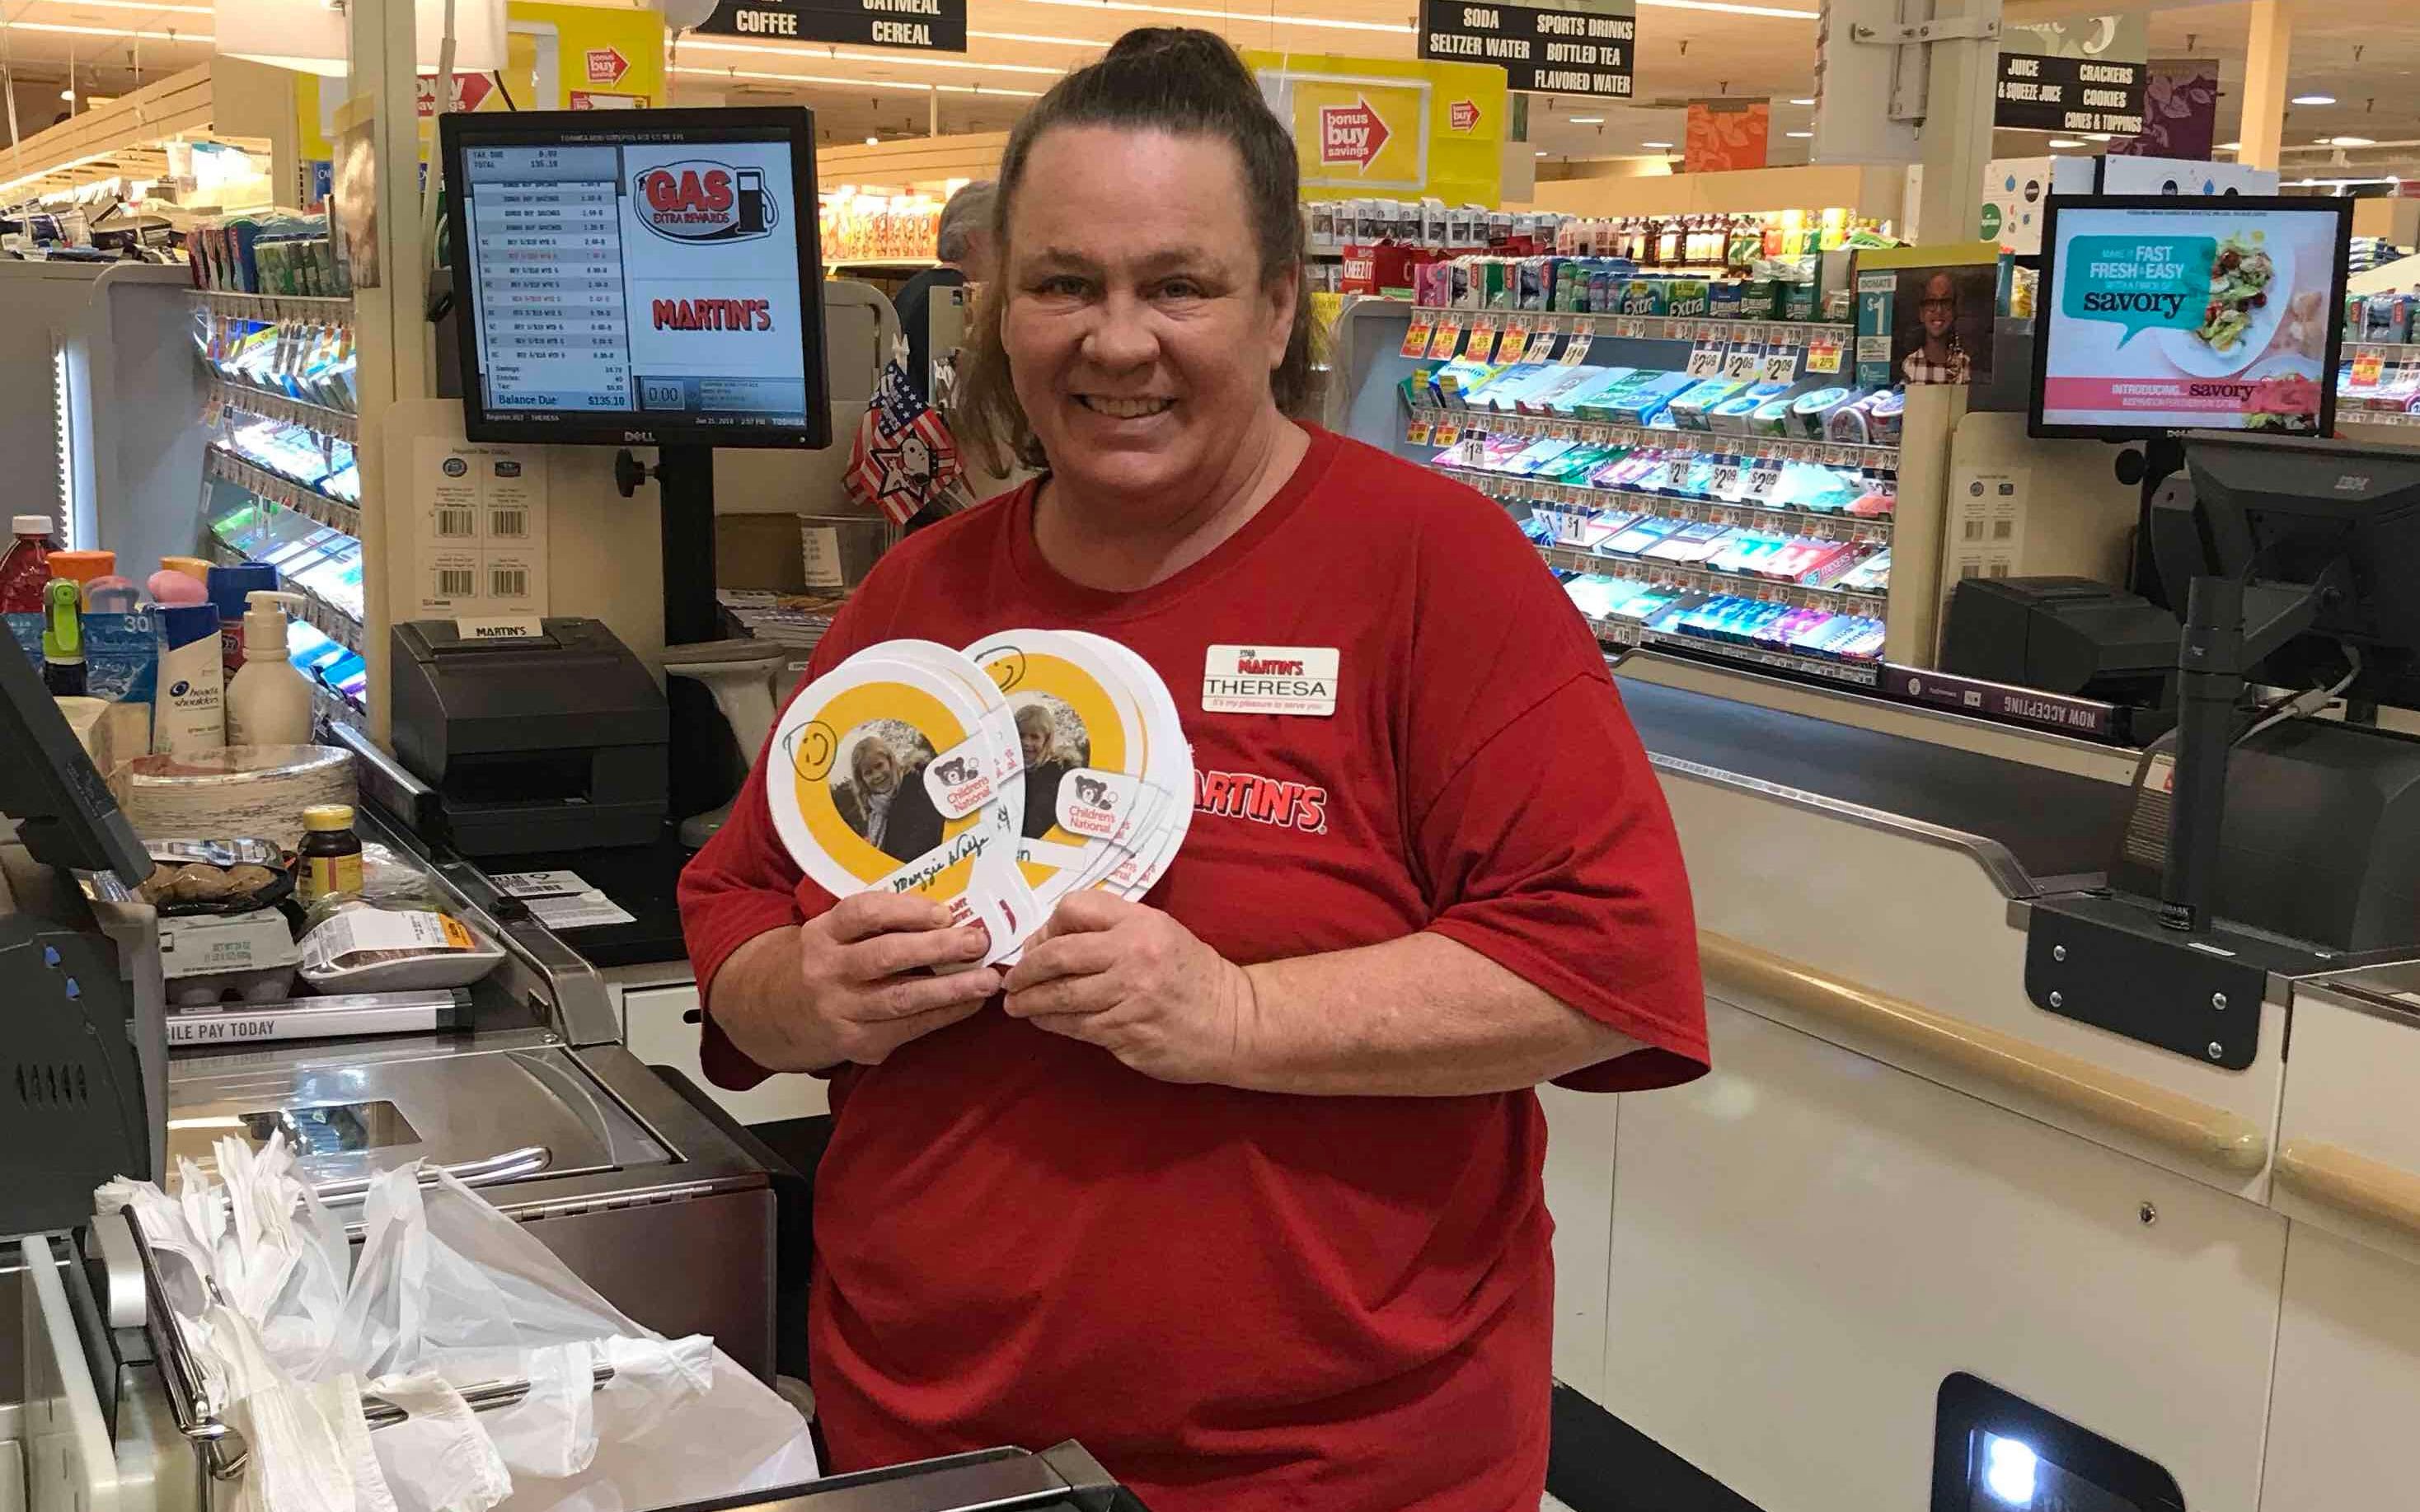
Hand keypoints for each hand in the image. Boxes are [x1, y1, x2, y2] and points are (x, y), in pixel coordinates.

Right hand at [786, 892, 1000, 1067]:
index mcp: (823, 933)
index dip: (906, 911)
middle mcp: (826, 971)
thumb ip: (882, 923)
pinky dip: (944, 1015)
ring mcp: (840, 1010)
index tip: (945, 913)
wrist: (780, 1011)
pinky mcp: (857, 1042)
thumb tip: (952, 915)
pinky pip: (908, 1028)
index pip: (863, 913)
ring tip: (986, 980)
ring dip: (950, 989)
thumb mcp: (838, 933)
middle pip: (885, 956)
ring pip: (901, 999)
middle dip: (937, 948)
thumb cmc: (831, 961)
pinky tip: (970, 1004)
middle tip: (977, 942)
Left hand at [1001, 892, 1254, 1084]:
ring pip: (1060, 995)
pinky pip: (1075, 1026)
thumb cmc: (1192, 975)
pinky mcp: (1125, 1032)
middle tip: (1012, 980)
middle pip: (1057, 954)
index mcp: (1141, 922)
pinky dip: (1051, 1023)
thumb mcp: (1160, 933)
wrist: (1233, 1022)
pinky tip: (1043, 1020)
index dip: (1047, 926)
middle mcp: (1133, 954)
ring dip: (1029, 1001)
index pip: (1075, 908)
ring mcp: (1129, 996)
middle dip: (1025, 969)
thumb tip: (1049, 940)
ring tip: (1016, 1004)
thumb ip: (1112, 929)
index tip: (1038, 944)